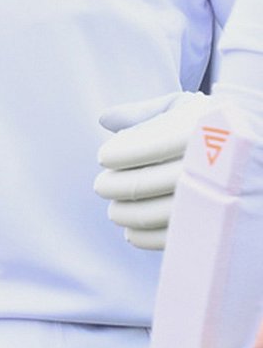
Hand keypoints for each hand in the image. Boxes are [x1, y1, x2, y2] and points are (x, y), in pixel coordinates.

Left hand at [94, 91, 212, 249]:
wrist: (258, 150)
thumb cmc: (214, 125)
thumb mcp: (183, 109)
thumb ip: (143, 113)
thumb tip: (104, 120)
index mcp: (198, 131)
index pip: (149, 146)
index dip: (120, 154)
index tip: (103, 157)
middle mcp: (211, 165)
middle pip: (151, 181)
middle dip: (118, 186)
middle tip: (100, 187)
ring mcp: (219, 198)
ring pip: (163, 212)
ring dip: (130, 215)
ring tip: (114, 212)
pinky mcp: (221, 225)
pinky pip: (181, 237)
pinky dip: (151, 239)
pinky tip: (132, 234)